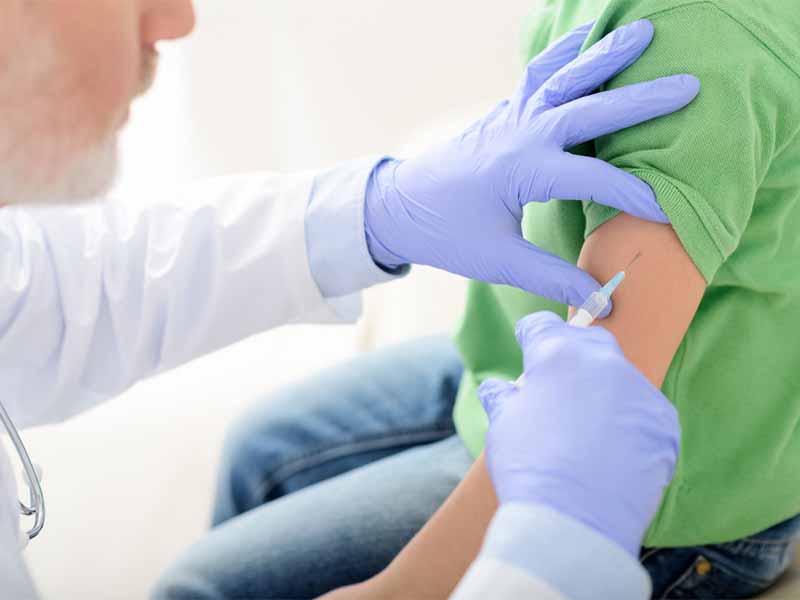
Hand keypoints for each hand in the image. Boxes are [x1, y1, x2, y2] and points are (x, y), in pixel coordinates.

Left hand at [365, 20, 699, 308]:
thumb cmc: (446, 234)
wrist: (397, 208)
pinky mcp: (504, 115)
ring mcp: (511, 118)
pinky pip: (537, 75)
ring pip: (563, 78)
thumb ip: (553, 278)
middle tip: (688, 85)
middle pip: (589, 110)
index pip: (594, 178)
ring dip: (603, 56)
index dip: (635, 193)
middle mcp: (521, 134)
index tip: (670, 210)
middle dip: (641, 100)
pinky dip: (561, 55)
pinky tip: (581, 38)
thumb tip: (603, 303)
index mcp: (523, 171)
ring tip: (642, 33)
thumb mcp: (499, 261)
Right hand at [479, 312, 680, 555]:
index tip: (527, 344)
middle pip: (588, 342)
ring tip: (586, 427)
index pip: (542, 326)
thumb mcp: (503, 424)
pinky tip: (611, 449)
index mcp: (557, 354)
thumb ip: (503, 397)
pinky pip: (643, 411)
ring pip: (620, 378)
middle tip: (558, 383)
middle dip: (572, 355)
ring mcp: (640, 391)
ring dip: (604, 391)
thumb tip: (498, 389)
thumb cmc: (530, 467)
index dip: (530, 335)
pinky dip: (628, 422)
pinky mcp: (664, 423)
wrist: (574, 522)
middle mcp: (603, 362)